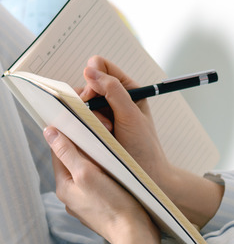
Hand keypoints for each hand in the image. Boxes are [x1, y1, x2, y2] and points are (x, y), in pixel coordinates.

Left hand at [45, 126, 153, 243]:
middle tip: (104, 139)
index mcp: (64, 187)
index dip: (70, 136)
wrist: (135, 232)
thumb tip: (49, 132)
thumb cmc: (115, 203)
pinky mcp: (101, 210)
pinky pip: (99, 188)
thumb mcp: (88, 173)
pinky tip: (119, 177)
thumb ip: (68, 152)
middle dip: (86, 151)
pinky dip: (106, 178)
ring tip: (114, 156)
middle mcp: (71, 197)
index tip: (84, 125)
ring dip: (97, 165)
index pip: (60, 153)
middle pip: (74, 164)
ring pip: (88, 176)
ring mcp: (86, 205)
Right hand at [78, 56, 223, 226]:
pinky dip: (83, 127)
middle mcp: (114, 100)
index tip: (93, 91)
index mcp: (129, 91)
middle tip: (104, 121)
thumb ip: (113, 90)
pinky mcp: (92, 128)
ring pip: (80, 104)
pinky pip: (78, 119)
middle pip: (87, 85)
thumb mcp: (131, 115)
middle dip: (90, 100)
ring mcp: (103, 114)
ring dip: (88, 116)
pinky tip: (96, 138)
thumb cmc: (143, 147)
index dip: (94, 75)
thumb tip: (91, 68)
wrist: (144, 177)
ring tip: (106, 132)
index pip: (102, 67)